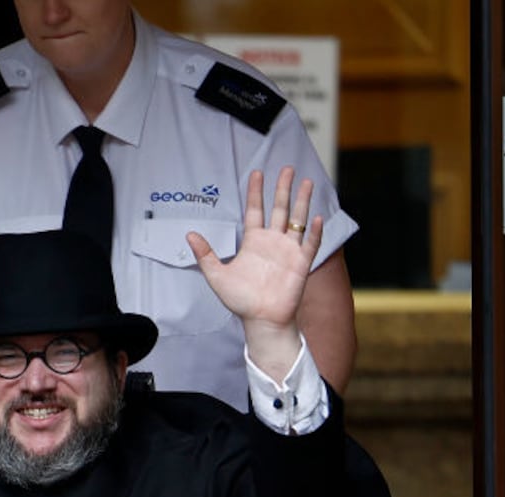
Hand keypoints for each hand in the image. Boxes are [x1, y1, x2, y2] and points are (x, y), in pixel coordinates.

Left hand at [187, 167, 322, 334]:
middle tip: (287, 168)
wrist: (260, 321)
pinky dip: (314, 231)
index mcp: (253, 242)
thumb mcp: (216, 275)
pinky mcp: (301, 263)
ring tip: (306, 182)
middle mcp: (272, 242)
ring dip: (302, 201)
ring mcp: (288, 251)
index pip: (255, 210)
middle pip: (279, 208)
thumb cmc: (240, 301)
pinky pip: (310, 244)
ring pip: (297, 220)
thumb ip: (205, 254)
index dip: (256, 192)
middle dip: (283, 188)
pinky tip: (316, 218)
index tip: (256, 173)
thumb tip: (189, 234)